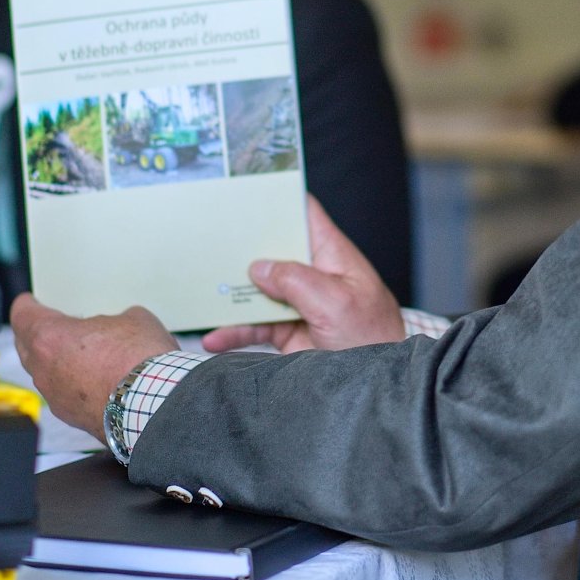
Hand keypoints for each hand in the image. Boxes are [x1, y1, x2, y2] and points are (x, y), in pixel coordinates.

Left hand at [9, 293, 176, 436]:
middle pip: (27, 347)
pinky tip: (95, 380)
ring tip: (80, 354)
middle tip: (53, 327)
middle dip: (37, 336)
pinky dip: (73, 386)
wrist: (153, 405)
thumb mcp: (132, 319)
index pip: (23, 316)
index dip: (26, 306)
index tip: (28, 302)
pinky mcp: (72, 418)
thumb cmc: (138, 361)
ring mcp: (55, 397)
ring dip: (56, 363)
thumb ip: (112, 321)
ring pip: (45, 374)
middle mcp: (44, 370)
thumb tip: (116, 330)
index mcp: (50, 337)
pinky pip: (63, 395)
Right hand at [201, 195, 404, 353]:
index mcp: (332, 255)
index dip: (278, 199)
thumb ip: (296, 281)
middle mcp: (313, 275)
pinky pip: (254, 327)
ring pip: (257, 291)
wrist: (379, 389)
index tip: (246, 190)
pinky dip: (233, 332)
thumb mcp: (336, 303)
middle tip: (206, 242)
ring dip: (229, 294)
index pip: (304, 214)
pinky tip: (213, 339)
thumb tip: (259, 267)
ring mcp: (299, 304)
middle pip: (272, 251)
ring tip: (199, 295)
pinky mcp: (288, 333)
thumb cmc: (373, 339)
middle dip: (242, 248)